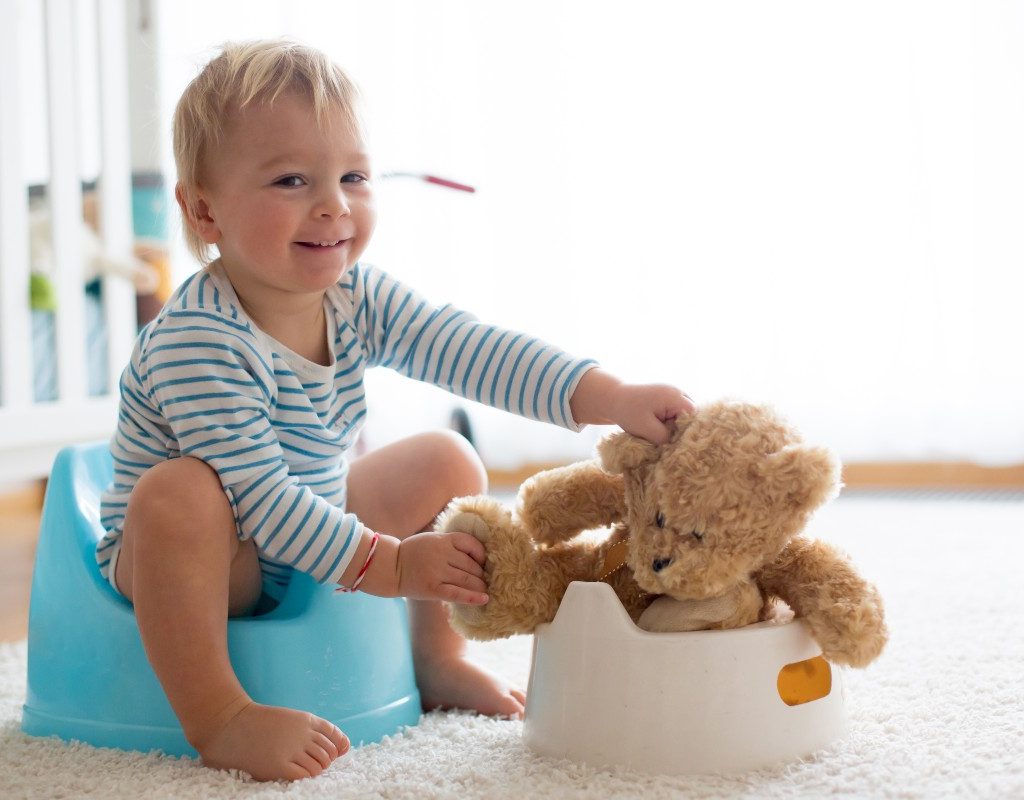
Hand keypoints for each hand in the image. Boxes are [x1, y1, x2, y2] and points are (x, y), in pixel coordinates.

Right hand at [395, 531, 488, 604]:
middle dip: (482, 574)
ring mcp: (437, 572)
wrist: (391, 567)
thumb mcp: (433, 540)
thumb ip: (452, 544)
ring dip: (480, 586)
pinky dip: (472, 597)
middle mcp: (441, 554)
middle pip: (471, 565)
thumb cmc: (415, 553)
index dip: (481, 554)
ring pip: (467, 579)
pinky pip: (457, 593)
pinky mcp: (432, 589)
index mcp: (442, 540)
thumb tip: (479, 557)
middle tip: (486, 579)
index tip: (483, 561)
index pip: (470, 544)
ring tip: (486, 589)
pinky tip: (484, 599)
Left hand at [570, 368, 694, 444]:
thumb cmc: (628, 412)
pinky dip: (670, 422)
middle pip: (690, 415)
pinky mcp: (667, 398)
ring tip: (662, 435)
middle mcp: (678, 392)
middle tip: (670, 442)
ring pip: (683, 415)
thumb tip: (679, 446)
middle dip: (682, 429)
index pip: (694, 417)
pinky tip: (659, 429)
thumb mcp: (646, 429)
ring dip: (675, 426)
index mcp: (675, 396)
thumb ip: (665, 438)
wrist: (613, 398)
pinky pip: (676, 413)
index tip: (678, 444)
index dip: (689, 432)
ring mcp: (673, 393)